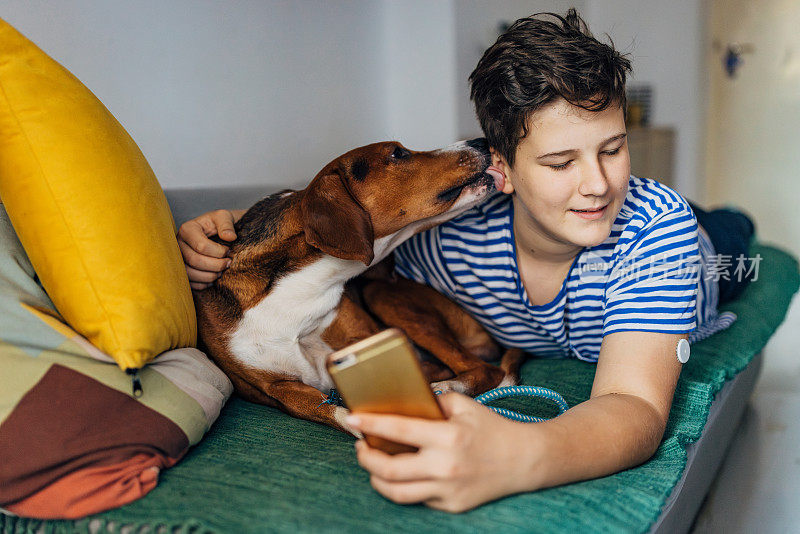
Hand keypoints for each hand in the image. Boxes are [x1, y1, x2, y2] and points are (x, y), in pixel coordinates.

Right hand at [177, 209, 237, 289]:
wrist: (215, 232)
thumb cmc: (219, 224)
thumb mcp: (224, 217)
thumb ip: (227, 224)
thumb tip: (230, 237)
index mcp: (187, 229)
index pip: (201, 246)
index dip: (218, 252)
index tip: (228, 250)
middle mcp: (178, 243)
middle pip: (194, 260)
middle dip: (215, 265)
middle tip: (228, 263)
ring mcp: (177, 258)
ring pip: (190, 273)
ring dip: (210, 276)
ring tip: (221, 272)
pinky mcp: (180, 269)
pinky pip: (189, 282)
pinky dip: (203, 284)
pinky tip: (213, 278)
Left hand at [348, 393, 538, 512]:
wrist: (524, 460)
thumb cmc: (492, 428)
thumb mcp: (465, 406)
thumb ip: (434, 402)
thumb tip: (402, 400)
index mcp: (448, 436)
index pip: (398, 429)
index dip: (370, 424)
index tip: (351, 419)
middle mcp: (446, 466)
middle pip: (389, 470)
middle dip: (366, 458)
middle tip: (361, 447)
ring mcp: (448, 490)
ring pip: (397, 492)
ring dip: (376, 478)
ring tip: (373, 464)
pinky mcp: (452, 506)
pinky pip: (418, 499)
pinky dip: (404, 487)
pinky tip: (403, 473)